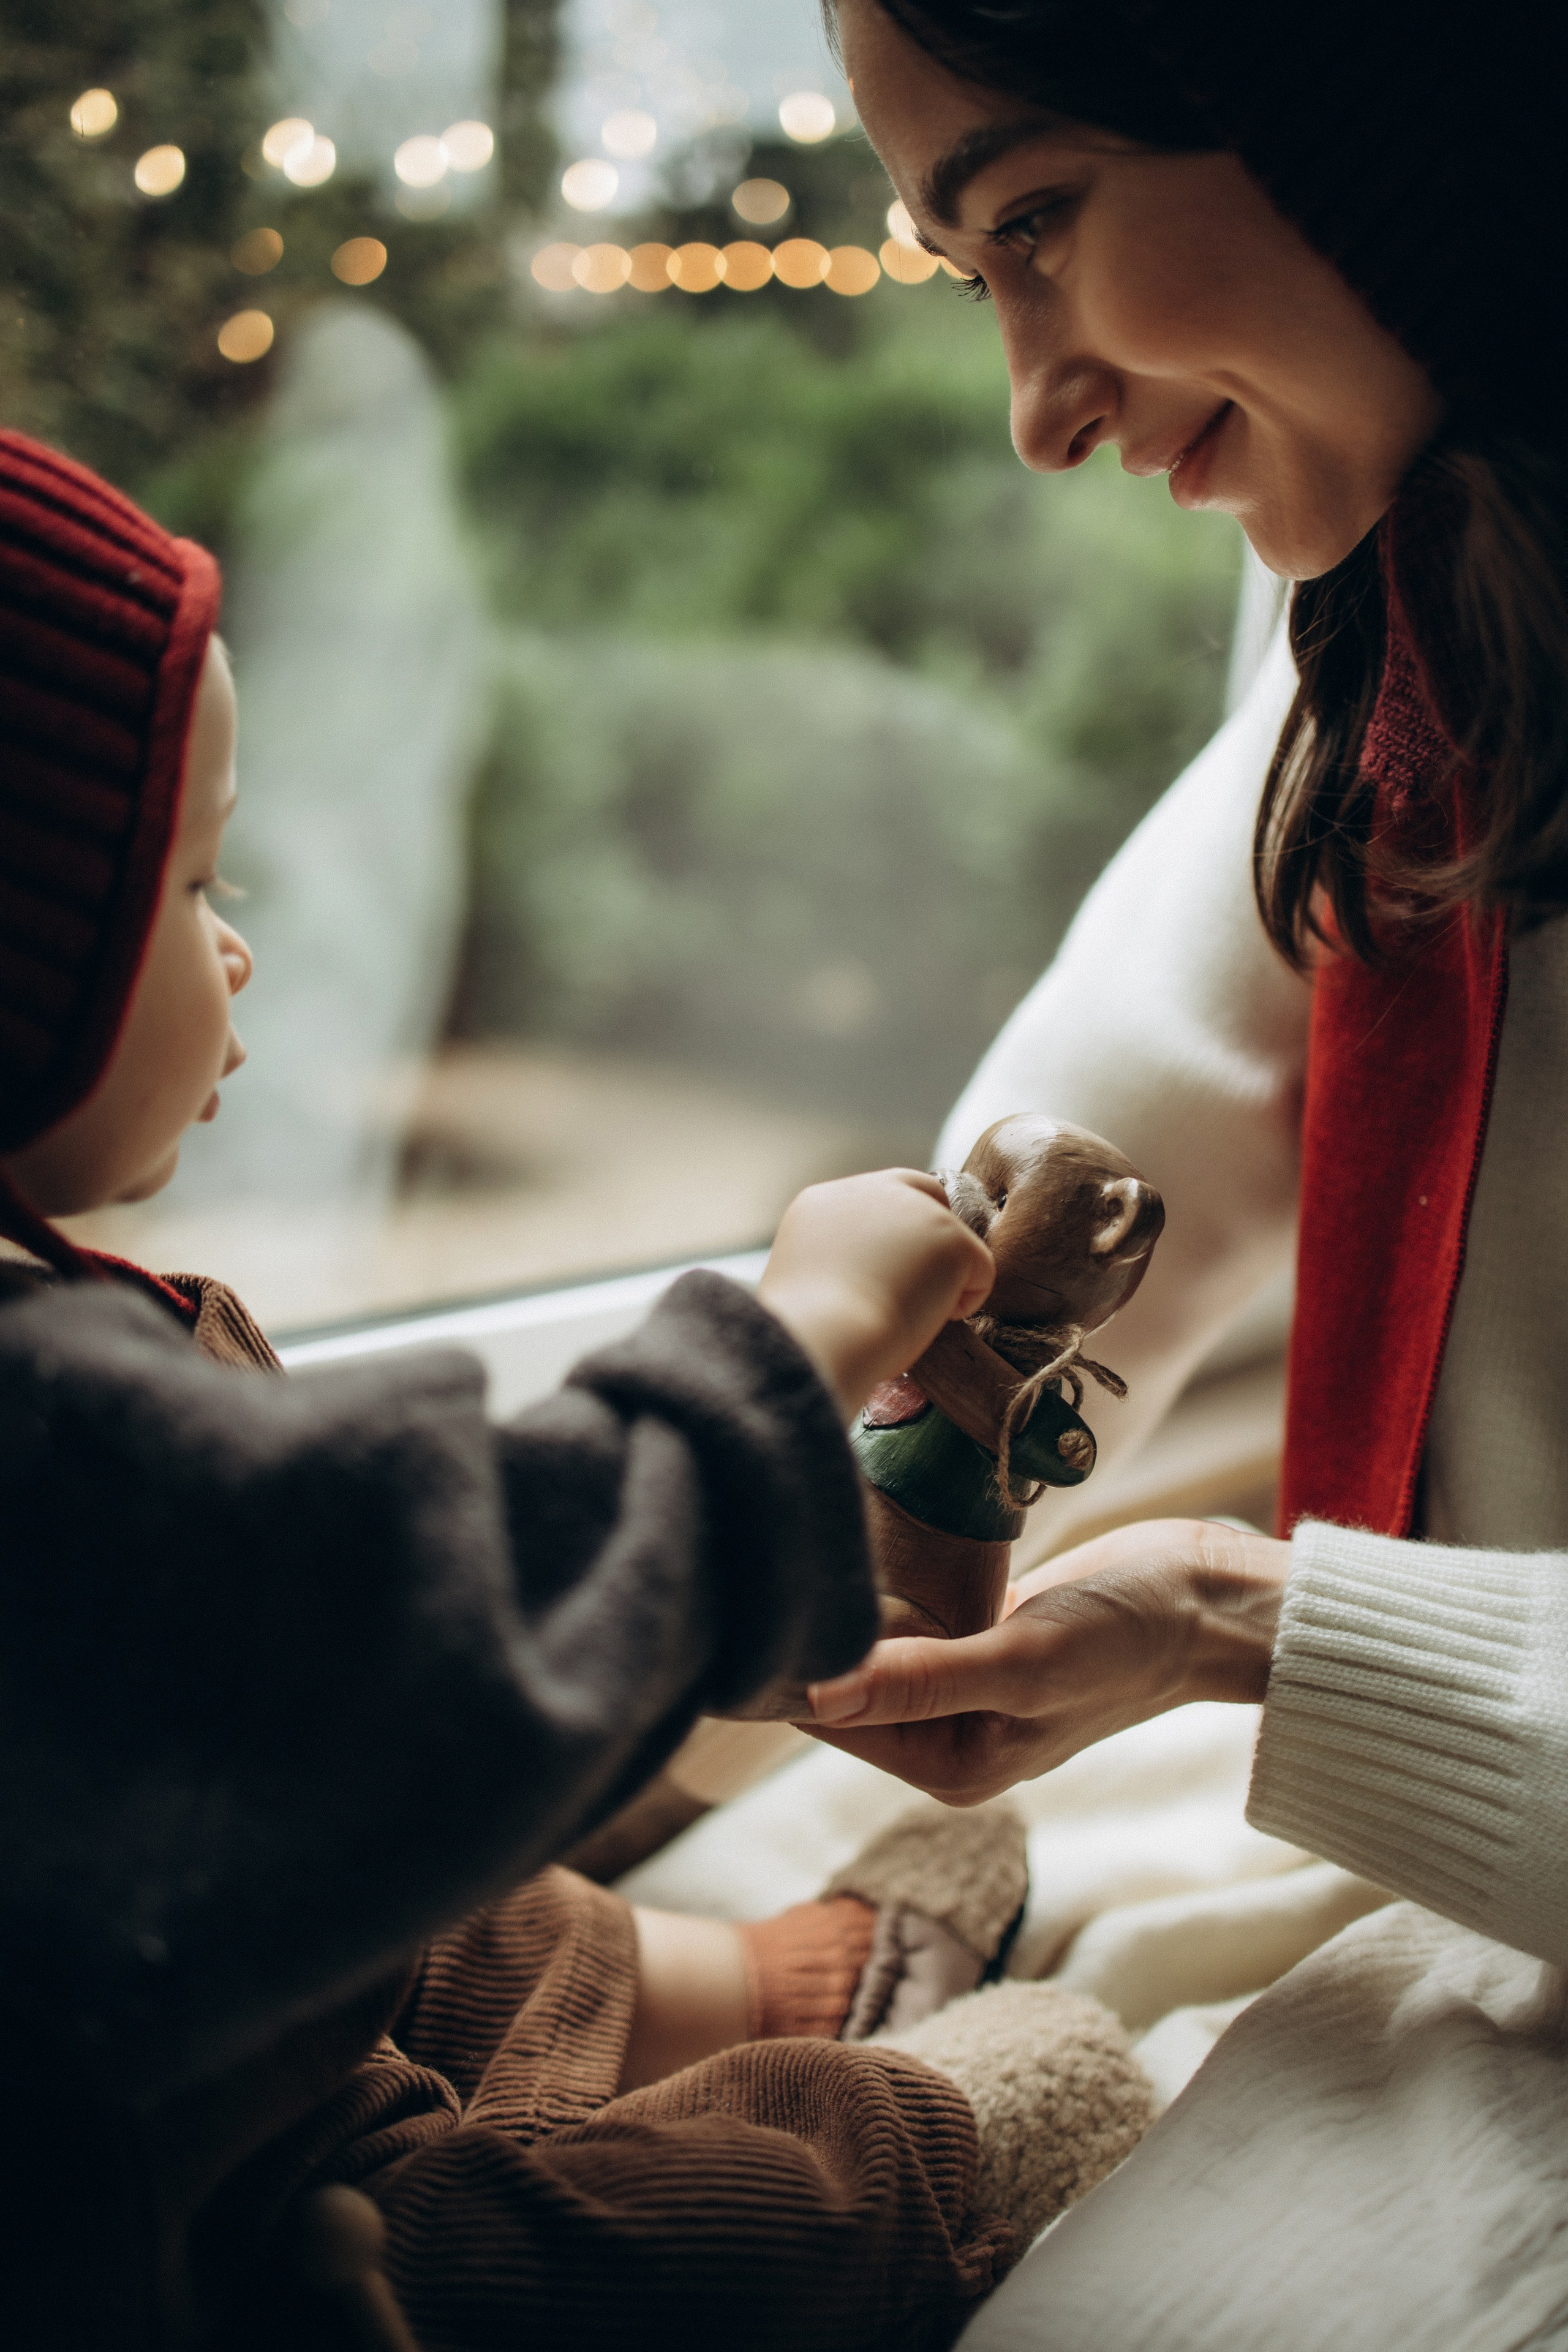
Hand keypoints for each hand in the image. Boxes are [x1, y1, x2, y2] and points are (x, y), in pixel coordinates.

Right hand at [757, 1169, 993, 1420]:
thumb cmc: (812, 1331)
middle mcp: (867, 1191)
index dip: (897, 1233)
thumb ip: (842, 1260)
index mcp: (823, 1203)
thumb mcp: (812, 1282)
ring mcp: (912, 1207)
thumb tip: (871, 1278)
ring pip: (952, 1240)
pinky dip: (965, 1302)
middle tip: (924, 1289)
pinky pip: (980, 1270)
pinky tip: (928, 1320)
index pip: (878, 1199)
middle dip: (934, 1238)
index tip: (896, 1272)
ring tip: (907, 1317)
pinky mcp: (950, 1233)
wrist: (824, 1335)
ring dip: (940, 1280)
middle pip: (924, 1193)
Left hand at [803, 1518, 1288, 1801]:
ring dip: (849, 1588)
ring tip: (807, 1522)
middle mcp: (948, 1729)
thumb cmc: (1130, 1635)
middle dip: (816, 1619)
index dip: (791, 1659)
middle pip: (846, 1675)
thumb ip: (921, 1683)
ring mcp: (965, 1677)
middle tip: (771, 1539)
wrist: (1210, 1597)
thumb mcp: (1023, 1661)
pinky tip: (862, 1525)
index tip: (749, 1589)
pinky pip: (911, 1606)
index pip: (833, 1715)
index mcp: (950, 1761)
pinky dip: (890, 1573)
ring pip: (873, 1635)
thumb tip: (817, 1697)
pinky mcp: (980, 1629)